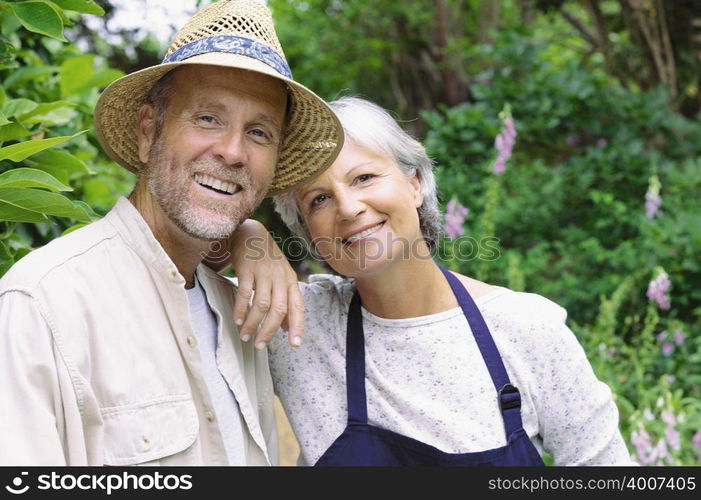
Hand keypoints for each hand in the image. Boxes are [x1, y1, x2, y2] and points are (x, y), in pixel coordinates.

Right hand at [227, 220, 303, 348]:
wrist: (251, 233)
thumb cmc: (267, 261)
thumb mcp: (281, 279)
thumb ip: (285, 301)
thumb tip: (287, 328)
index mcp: (291, 281)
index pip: (298, 306)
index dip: (297, 326)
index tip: (295, 344)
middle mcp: (280, 277)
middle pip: (279, 309)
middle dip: (269, 331)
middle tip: (259, 345)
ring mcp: (264, 272)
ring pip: (262, 304)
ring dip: (253, 323)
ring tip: (245, 336)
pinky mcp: (247, 268)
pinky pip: (245, 293)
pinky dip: (241, 308)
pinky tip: (237, 319)